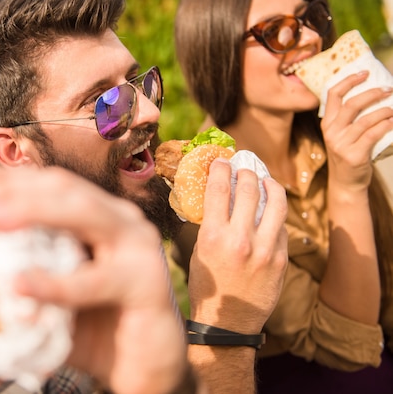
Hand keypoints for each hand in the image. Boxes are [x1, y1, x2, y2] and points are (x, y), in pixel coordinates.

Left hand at [0, 166, 188, 393]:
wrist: (144, 368)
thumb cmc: (92, 327)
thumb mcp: (49, 292)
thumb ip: (20, 270)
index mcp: (96, 214)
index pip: (47, 182)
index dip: (3, 178)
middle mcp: (119, 219)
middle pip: (62, 186)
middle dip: (10, 189)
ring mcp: (137, 245)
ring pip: (83, 211)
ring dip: (30, 212)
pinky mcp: (147, 282)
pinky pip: (96, 279)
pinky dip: (57, 282)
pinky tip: (22, 284)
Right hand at [187, 158, 287, 333]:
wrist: (228, 321)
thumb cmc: (207, 286)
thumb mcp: (198, 251)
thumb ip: (209, 223)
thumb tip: (215, 196)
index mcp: (214, 235)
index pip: (220, 188)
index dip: (221, 168)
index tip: (222, 160)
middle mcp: (241, 239)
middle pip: (250, 189)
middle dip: (247, 172)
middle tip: (245, 168)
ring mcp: (265, 249)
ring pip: (276, 203)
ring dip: (270, 185)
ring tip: (266, 180)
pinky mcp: (281, 260)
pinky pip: (282, 227)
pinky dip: (275, 215)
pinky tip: (270, 212)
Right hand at [322, 71, 392, 190]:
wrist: (346, 183)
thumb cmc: (349, 154)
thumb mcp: (342, 135)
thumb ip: (349, 118)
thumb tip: (373, 94)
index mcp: (328, 123)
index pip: (333, 94)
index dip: (349, 80)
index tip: (365, 72)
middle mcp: (332, 132)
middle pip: (352, 104)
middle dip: (372, 93)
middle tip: (388, 89)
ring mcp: (342, 144)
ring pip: (366, 120)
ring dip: (384, 111)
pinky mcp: (354, 155)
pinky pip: (373, 134)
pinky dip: (386, 125)